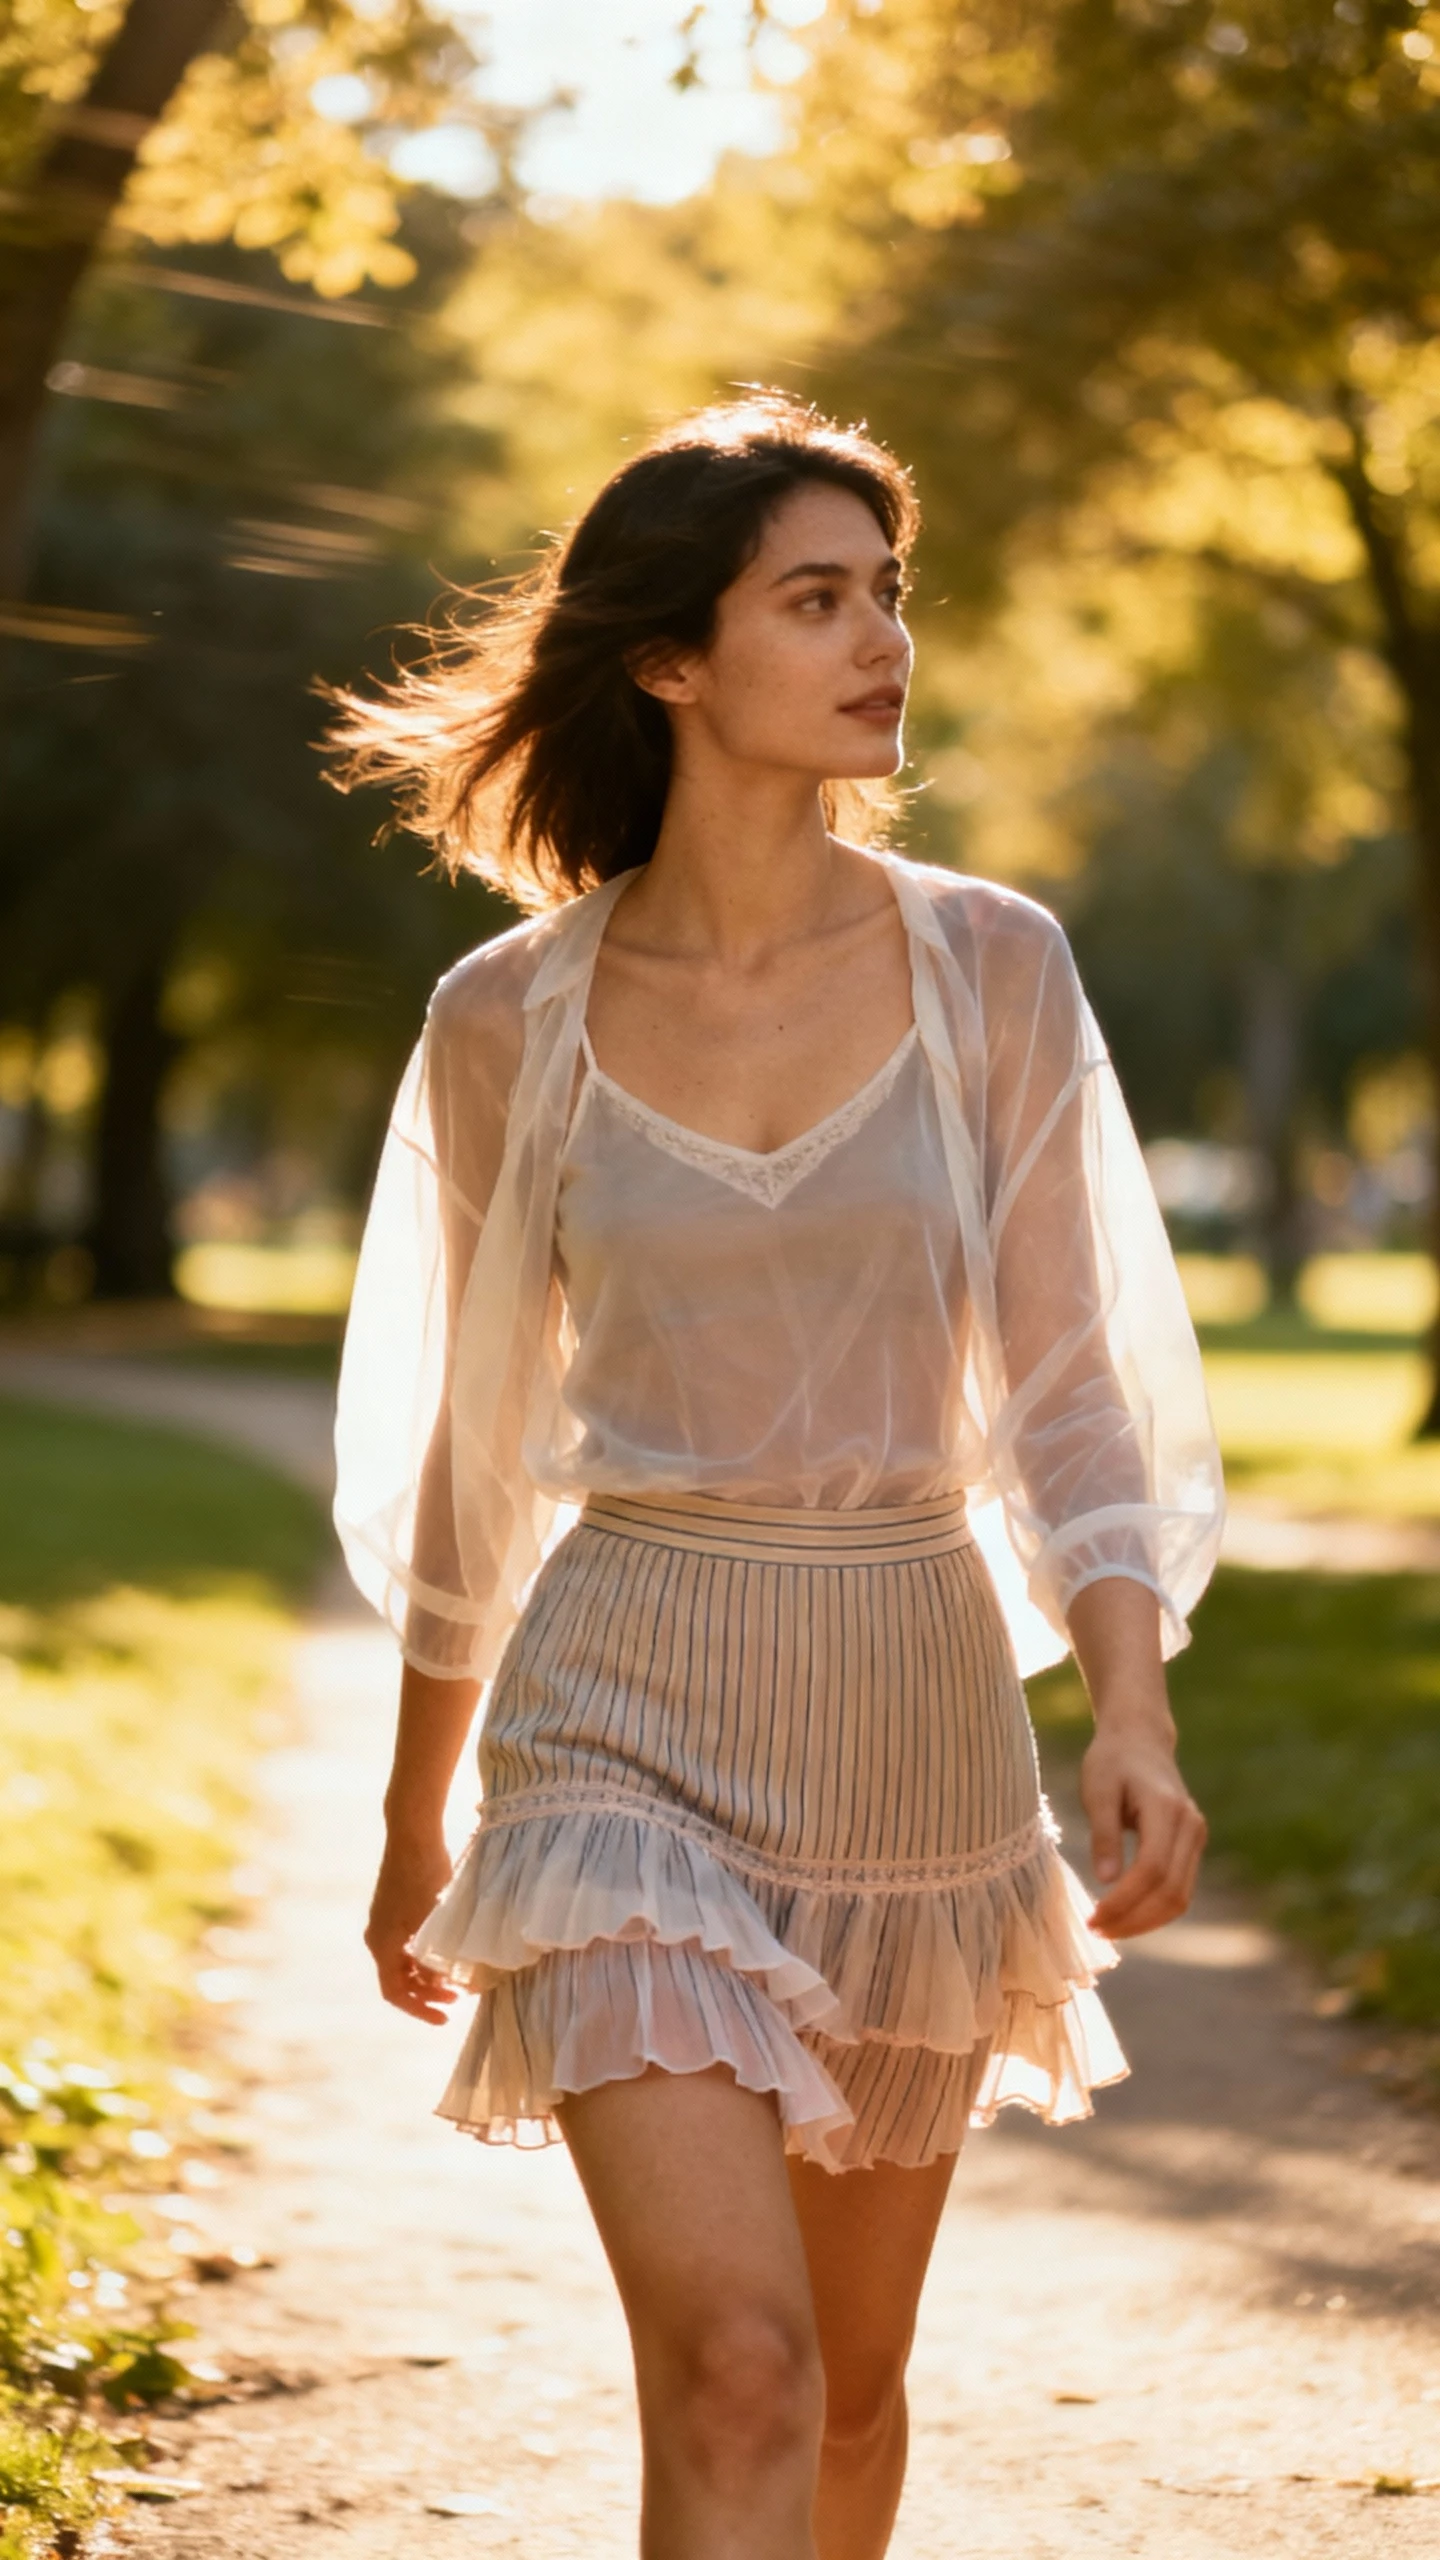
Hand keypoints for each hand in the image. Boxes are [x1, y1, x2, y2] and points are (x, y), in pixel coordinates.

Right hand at [365, 1832, 457, 2021]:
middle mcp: (377, 1936)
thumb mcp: (433, 1923)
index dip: (420, 2009)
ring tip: (458, 1978)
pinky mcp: (394, 1907)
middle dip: (428, 1992)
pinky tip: (448, 1953)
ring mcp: (385, 1921)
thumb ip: (434, 1959)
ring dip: (428, 1974)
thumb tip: (440, 1984)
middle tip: (459, 1997)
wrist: (412, 1832)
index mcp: (382, 1944)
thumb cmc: (425, 1876)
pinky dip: (426, 1955)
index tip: (445, 2017)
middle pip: (400, 1978)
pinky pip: (407, 1943)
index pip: (395, 1992)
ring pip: (405, 1961)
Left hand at [1080, 1716, 1206, 1940]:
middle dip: (1134, 1919)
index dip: (1125, 1901)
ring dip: (1145, 1921)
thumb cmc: (1112, 1761)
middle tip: (1096, 1929)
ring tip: (1108, 1928)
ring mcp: (1196, 1837)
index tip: (1093, 1917)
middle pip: (1171, 1891)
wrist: (1140, 1739)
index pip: (1152, 1869)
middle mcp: (1190, 1826)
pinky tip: (1124, 1915)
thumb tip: (1106, 1880)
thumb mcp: (1097, 1789)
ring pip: (1180, 1897)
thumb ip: (1103, 1833)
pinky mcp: (1192, 1847)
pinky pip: (1180, 1889)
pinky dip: (1154, 1909)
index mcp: (1166, 1808)